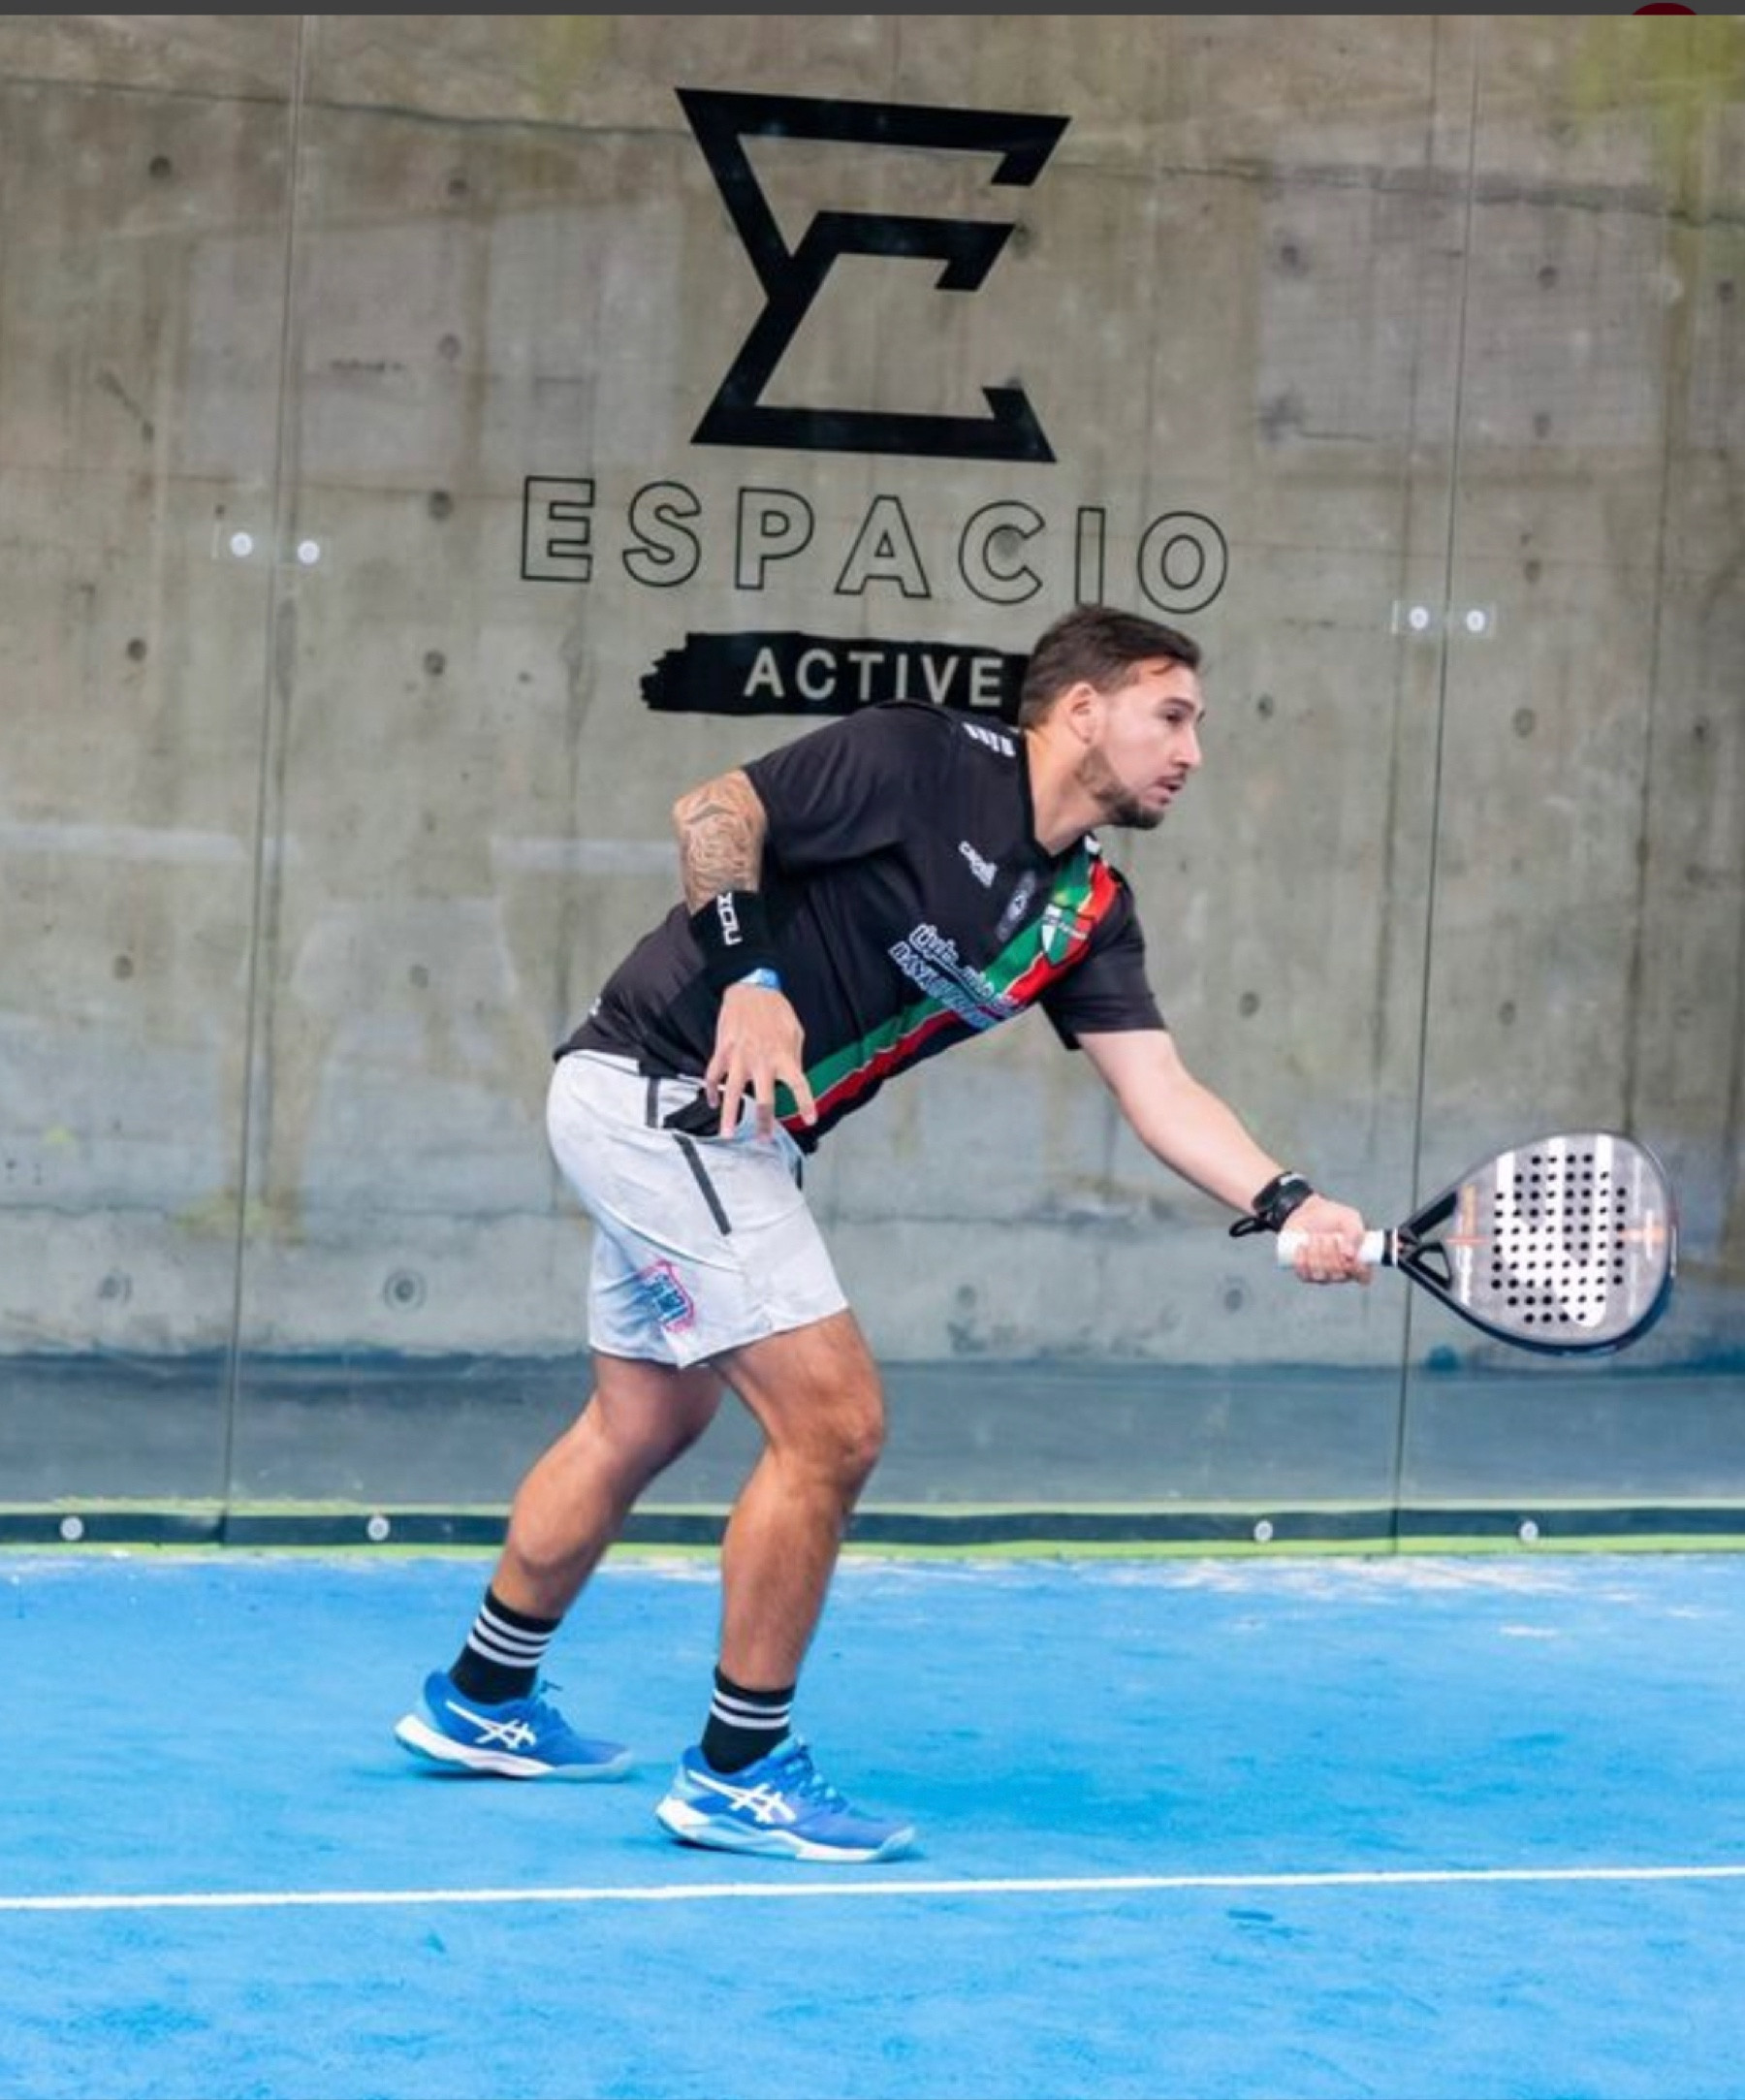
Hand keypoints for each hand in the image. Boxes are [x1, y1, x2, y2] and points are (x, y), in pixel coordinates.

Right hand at [704, 984, 817, 1138]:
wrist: (751, 988)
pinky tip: (711, 1100)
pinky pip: (714, 1075)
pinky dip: (711, 1089)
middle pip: (764, 1100)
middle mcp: (762, 1061)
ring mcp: (740, 1057)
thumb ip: (794, 1056)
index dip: (806, 1104)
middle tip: (763, 1139)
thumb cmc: (776, 1009)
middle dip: (763, 1123)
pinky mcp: (723, 1051)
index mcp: (784, 1057)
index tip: (810, 1120)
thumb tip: (793, 1075)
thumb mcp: (795, 1031)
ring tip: (727, 1132)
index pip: (799, 1086)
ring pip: (733, 1093)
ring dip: (729, 1115)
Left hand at [1284, 1194, 1371, 1283]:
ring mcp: (1323, 1275)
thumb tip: (1350, 1255)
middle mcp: (1342, 1272)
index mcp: (1358, 1261)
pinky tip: (1302, 1245)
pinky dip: (1302, 1258)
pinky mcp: (1305, 1273)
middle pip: (1338, 1275)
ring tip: (1315, 1237)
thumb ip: (1355, 1233)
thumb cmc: (1334, 1218)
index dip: (1358, 1269)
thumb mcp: (1349, 1219)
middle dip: (1331, 1253)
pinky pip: (1304, 1274)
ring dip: (1316, 1254)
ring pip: (1320, 1275)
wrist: (1309, 1212)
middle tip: (1328, 1236)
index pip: (1363, 1276)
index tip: (1350, 1255)